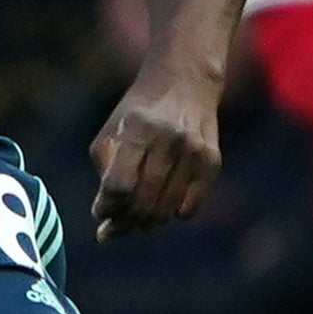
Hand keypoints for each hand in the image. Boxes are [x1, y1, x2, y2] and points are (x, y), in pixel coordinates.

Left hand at [89, 66, 221, 237]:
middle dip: (124, 221)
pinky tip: (164, 211)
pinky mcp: (212, 161)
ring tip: (135, 224)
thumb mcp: (112, 131)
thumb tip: (105, 214)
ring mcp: (194, 151)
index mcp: (138, 130)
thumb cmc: (137, 113)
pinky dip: (175, 214)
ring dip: (148, 222)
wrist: (185, 83)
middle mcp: (169, 141)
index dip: (107, 207)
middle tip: (112, 230)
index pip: (119, 184)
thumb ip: (106, 169)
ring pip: (167, 206)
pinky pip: (192, 203)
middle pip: (144, 199)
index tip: (99, 215)